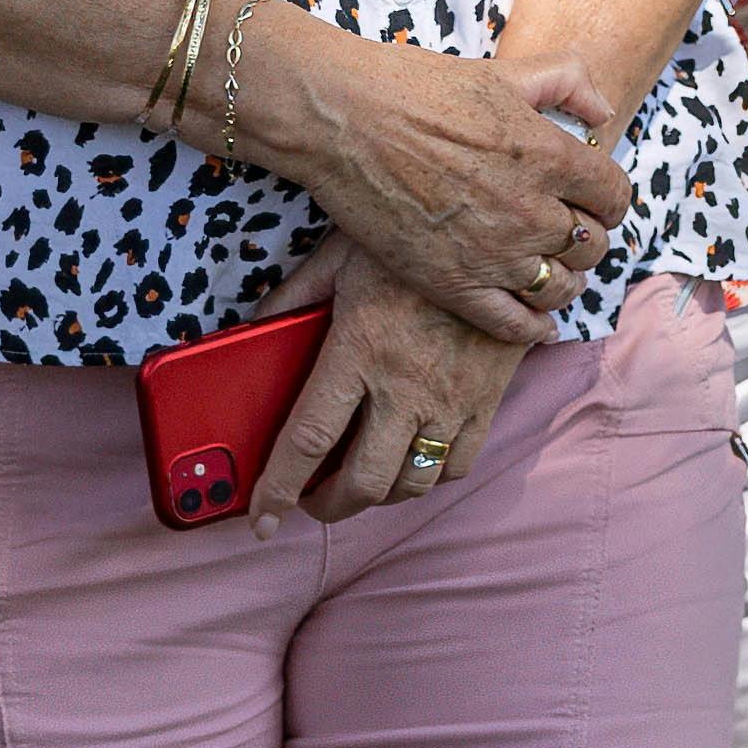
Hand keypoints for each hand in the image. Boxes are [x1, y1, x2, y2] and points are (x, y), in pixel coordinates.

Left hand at [245, 239, 534, 531]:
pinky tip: (412, 459)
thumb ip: (292, 298)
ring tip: (360, 482)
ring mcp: (451, 397)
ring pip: (412, 483)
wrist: (498, 229)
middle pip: (363, 481)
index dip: (279, 489)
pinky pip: (457, 464)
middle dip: (328, 507)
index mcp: (359, 350)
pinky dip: (429, 476)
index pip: (308, 439)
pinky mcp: (486, 398)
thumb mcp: (338, 258)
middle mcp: (405, 384)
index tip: (261, 518)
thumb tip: (250, 332)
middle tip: (312, 501)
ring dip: (378, 496)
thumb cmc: (409, 239)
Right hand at [269, 16, 635, 347]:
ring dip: (564, 281)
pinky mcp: (453, 284)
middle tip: (569, 234)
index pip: (615, 196)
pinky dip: (532, 327)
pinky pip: (513, 323)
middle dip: (587, 238)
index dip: (609, 200)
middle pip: (592, 245)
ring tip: (552, 272)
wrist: (346, 121)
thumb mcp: (506, 72)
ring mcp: (494, 253)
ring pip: (560, 287)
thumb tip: (602, 114)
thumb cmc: (420, 89)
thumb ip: (567, 82)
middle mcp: (532, 211)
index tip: (595, 201)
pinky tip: (537, 323)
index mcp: (551, 156)